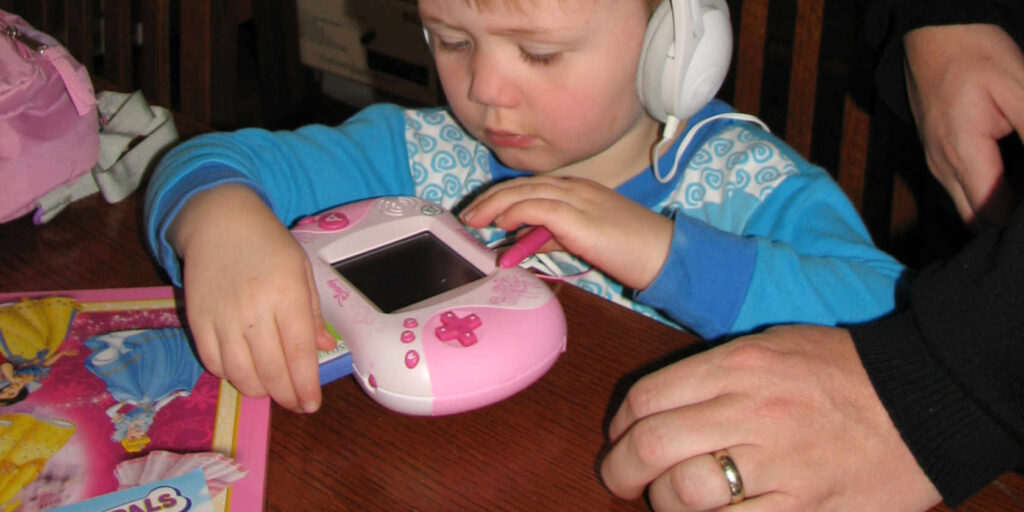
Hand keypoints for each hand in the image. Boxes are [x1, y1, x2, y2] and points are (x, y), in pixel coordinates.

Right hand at [170, 184, 335, 412]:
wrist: (219, 221)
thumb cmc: (269, 245)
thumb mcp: (302, 271)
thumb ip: (312, 313)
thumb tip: (324, 348)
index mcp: (287, 295)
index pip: (299, 353)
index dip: (306, 385)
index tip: (312, 405)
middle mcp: (254, 309)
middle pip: (271, 370)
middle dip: (286, 396)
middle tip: (295, 404)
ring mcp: (222, 317)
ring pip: (240, 374)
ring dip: (258, 391)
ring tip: (271, 390)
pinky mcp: (197, 320)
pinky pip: (213, 362)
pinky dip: (229, 376)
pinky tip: (243, 373)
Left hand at [460, 176, 671, 288]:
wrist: (662, 252)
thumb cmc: (629, 249)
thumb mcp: (583, 239)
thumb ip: (553, 237)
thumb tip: (522, 242)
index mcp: (577, 189)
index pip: (530, 185)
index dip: (501, 197)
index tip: (481, 212)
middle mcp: (574, 187)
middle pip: (522, 185)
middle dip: (490, 199)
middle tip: (468, 216)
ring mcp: (577, 198)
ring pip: (525, 192)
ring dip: (494, 206)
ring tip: (475, 220)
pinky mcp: (578, 215)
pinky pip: (538, 207)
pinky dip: (515, 212)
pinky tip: (501, 223)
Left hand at [600, 325, 940, 510]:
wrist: (923, 399)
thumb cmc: (841, 370)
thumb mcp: (771, 346)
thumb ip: (713, 373)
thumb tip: (654, 409)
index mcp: (738, 365)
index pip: (646, 398)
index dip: (618, 426)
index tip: (619, 439)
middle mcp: (750, 411)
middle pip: (651, 447)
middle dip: (620, 472)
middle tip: (621, 480)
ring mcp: (778, 464)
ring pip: (683, 495)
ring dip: (662, 504)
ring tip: (669, 502)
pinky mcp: (803, 508)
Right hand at [904, 24, 1023, 226]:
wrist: (932, 38)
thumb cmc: (974, 56)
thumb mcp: (1019, 88)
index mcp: (962, 153)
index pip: (993, 213)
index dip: (1018, 224)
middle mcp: (943, 168)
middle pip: (979, 222)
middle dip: (1009, 224)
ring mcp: (937, 165)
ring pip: (970, 211)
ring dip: (1000, 212)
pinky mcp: (939, 159)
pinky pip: (964, 193)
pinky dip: (989, 197)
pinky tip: (1013, 184)